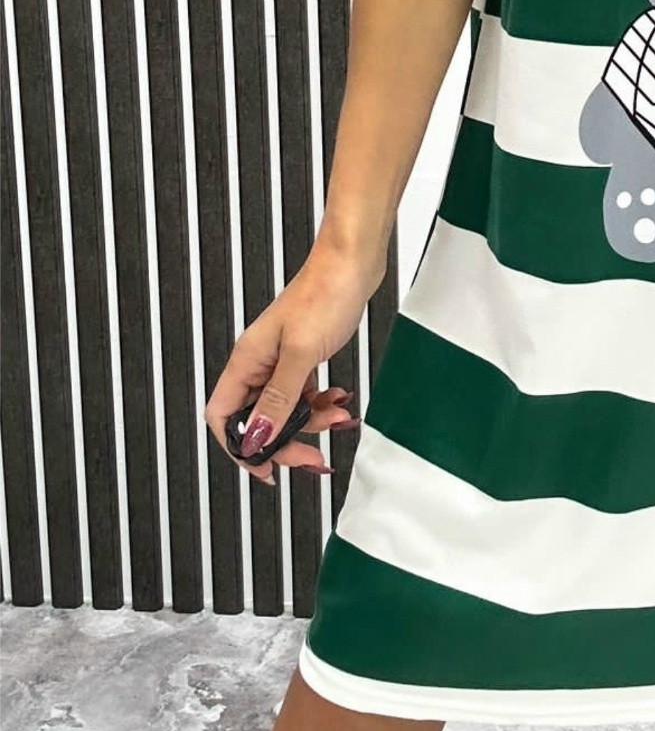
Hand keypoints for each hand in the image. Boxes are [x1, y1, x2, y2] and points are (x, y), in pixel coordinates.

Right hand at [204, 242, 378, 487]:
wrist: (353, 262)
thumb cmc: (325, 292)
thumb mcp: (300, 353)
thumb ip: (279, 398)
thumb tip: (257, 438)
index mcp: (247, 361)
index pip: (224, 417)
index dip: (240, 447)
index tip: (265, 468)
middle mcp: (259, 362)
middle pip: (256, 420)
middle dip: (284, 441)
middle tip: (311, 455)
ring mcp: (281, 360)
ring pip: (284, 410)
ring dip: (310, 422)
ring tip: (336, 418)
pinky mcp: (303, 355)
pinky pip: (303, 394)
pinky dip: (321, 403)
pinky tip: (338, 400)